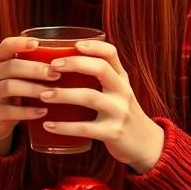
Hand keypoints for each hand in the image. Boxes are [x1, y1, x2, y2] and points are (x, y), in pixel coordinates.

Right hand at [0, 36, 59, 154]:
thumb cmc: (17, 92)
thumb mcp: (22, 76)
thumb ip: (38, 65)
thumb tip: (75, 55)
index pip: (5, 46)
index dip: (19, 43)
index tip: (38, 43)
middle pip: (11, 67)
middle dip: (34, 69)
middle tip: (56, 74)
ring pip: (9, 87)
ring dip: (32, 89)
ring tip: (51, 93)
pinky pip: (9, 111)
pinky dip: (28, 111)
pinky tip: (44, 112)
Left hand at [35, 39, 164, 172]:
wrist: (147, 144)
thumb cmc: (123, 114)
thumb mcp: (118, 92)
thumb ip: (101, 77)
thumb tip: (65, 60)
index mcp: (121, 79)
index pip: (111, 53)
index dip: (93, 46)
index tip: (73, 44)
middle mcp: (122, 92)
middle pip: (100, 69)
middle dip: (74, 64)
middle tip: (51, 66)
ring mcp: (119, 112)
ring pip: (90, 97)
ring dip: (64, 95)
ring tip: (43, 95)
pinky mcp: (113, 133)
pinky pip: (85, 128)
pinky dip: (64, 126)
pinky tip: (48, 125)